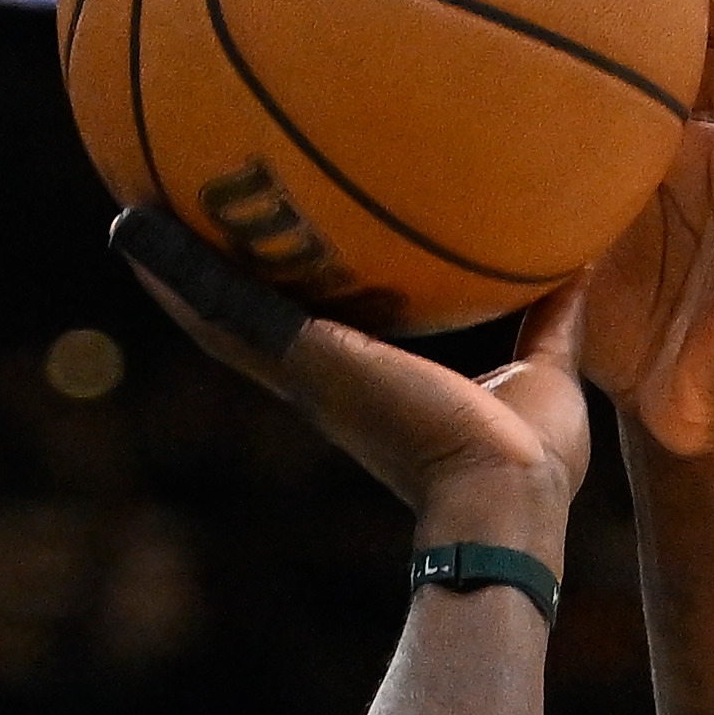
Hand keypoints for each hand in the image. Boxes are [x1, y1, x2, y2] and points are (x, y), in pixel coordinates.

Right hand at [115, 212, 587, 559]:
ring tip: (129, 217)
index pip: (322, 329)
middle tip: (177, 224)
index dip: (294, 294)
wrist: (502, 497)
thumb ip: (554, 312)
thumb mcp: (547, 367)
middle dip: (216, 276)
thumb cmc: (528, 462)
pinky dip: (175, 271)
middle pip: (254, 319)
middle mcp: (323, 376)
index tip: (274, 254)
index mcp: (371, 379)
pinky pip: (224, 306)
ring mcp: (303, 372)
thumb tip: (584, 253)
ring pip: (219, 314)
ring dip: (171, 270)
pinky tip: (134, 229)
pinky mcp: (299, 359)